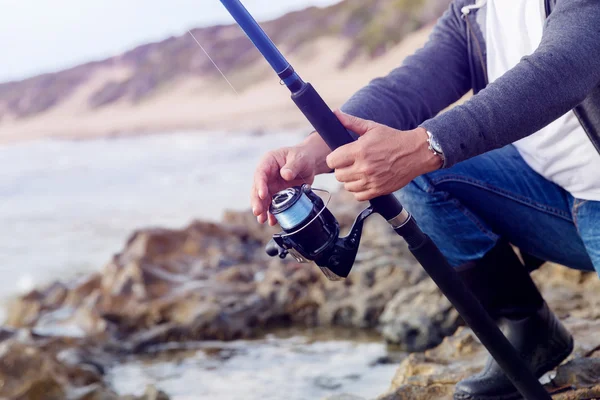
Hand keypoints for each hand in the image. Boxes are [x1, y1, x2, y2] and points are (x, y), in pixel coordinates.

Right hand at [251, 134, 330, 225]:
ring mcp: (271, 186)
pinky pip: (272, 205)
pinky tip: (272, 221)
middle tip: (257, 212)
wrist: (309, 164)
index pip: (260, 173)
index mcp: (268, 162)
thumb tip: (286, 175)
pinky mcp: (277, 195)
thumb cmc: (302, 157)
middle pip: (257, 188)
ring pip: (263, 199)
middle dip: (257, 201)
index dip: (260, 184)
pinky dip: (272, 213)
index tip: (262, 195)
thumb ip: (292, 166)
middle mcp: (266, 175)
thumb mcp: (299, 159)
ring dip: (262, 210)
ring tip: (262, 220)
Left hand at [326, 110, 441, 201]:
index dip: (334, 158)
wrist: (416, 153)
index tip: (339, 157)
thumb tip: (335, 113)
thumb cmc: (393, 138)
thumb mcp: (372, 127)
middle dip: (342, 169)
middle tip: (350, 163)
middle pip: (338, 175)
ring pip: (347, 186)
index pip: (332, 161)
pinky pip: (358, 196)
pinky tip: (365, 181)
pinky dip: (359, 190)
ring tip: (359, 171)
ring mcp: (371, 181)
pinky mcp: (378, 190)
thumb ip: (351, 122)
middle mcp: (364, 167)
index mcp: (360, 150)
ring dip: (350, 180)